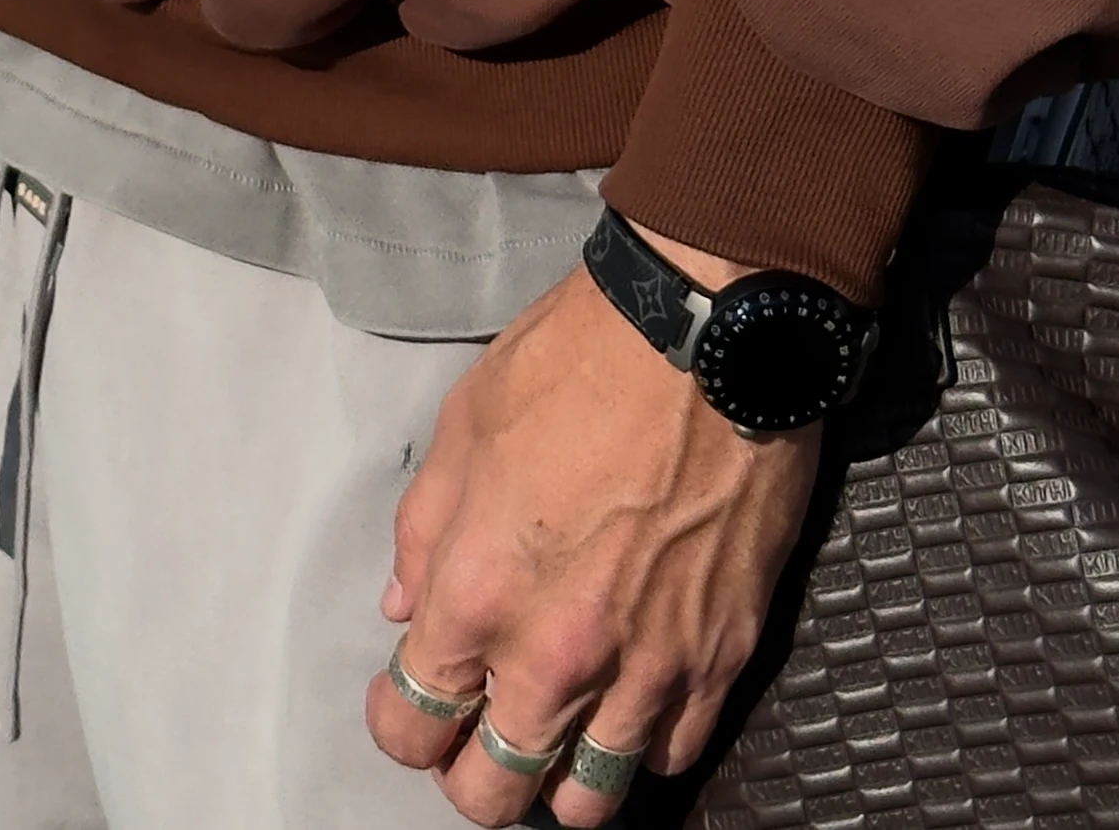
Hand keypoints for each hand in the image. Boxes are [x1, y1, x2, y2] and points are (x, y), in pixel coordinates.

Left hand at [365, 235, 821, 821]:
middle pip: (491, 794)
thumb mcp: (465, 424)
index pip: (413, 725)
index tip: (407, 701)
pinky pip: (670, 758)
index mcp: (478, 594)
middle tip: (476, 729)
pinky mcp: (719, 659)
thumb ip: (424, 530)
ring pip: (587, 802)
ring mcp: (645, 669)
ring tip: (555, 732)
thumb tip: (405, 609)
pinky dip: (642, 746)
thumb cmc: (579, 360)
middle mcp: (557, 655)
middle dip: (469, 775)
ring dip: (559, 778)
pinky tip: (628, 702)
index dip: (399, 724)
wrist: (708, 337)